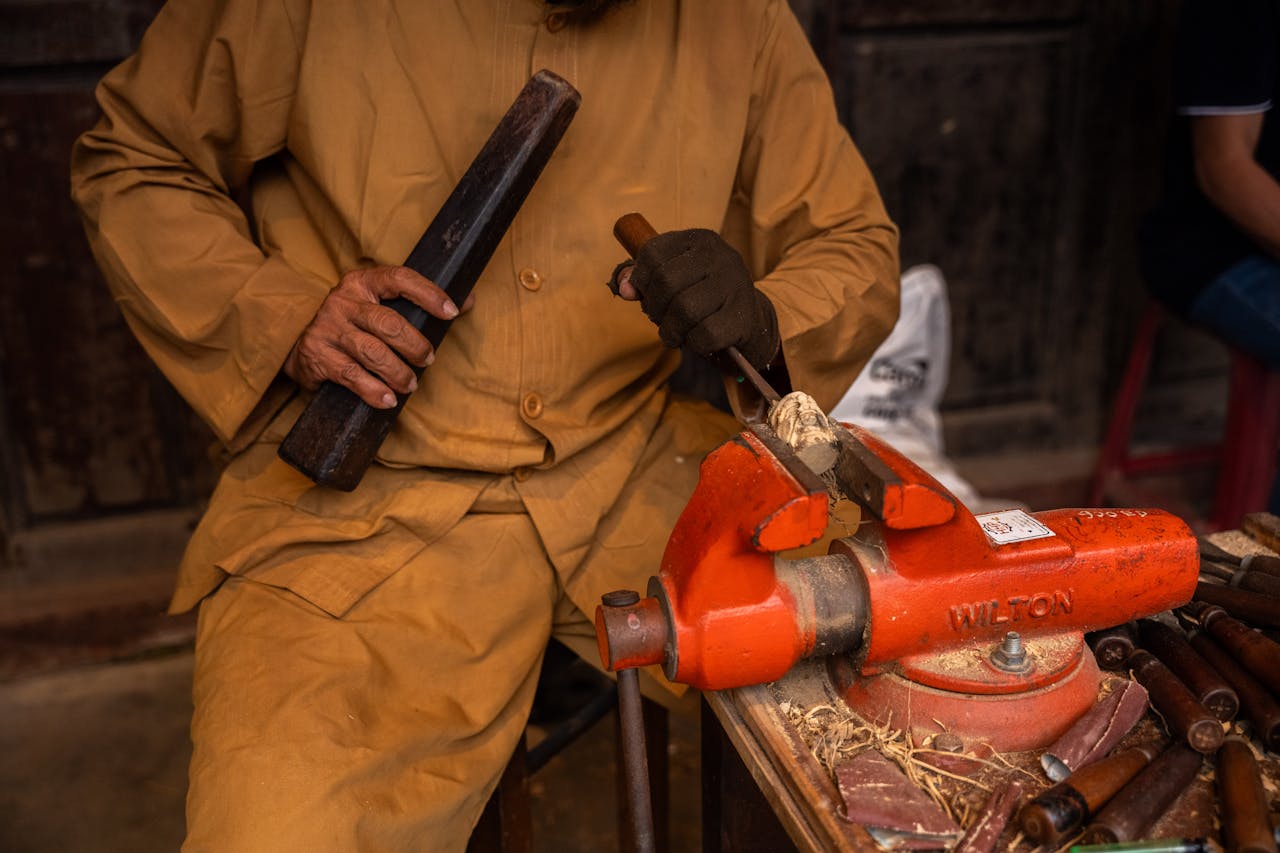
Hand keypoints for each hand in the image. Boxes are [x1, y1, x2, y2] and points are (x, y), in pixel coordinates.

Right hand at [283, 265, 473, 408]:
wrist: (300, 347)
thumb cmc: (354, 326)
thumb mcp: (379, 307)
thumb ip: (418, 305)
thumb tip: (469, 300)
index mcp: (362, 283)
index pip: (399, 278)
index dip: (428, 294)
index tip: (452, 312)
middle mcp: (343, 302)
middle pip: (388, 323)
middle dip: (415, 345)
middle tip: (429, 360)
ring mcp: (328, 328)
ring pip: (371, 352)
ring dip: (398, 372)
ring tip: (410, 384)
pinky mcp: (317, 356)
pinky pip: (352, 376)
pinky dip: (373, 390)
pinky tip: (388, 399)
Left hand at [610, 229, 778, 368]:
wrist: (750, 319)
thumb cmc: (702, 298)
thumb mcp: (673, 280)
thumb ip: (643, 279)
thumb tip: (623, 289)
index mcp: (699, 240)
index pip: (652, 252)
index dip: (639, 279)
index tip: (644, 294)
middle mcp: (721, 256)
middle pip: (666, 281)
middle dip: (654, 307)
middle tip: (659, 319)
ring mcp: (736, 285)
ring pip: (685, 310)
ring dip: (671, 330)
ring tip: (673, 334)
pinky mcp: (743, 316)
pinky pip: (705, 334)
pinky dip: (694, 343)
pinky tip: (696, 340)